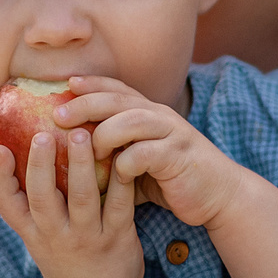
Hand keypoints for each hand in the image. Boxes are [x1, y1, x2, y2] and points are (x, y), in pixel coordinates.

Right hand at [0, 124, 141, 277]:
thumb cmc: (64, 260)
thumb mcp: (38, 238)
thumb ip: (31, 204)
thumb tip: (19, 152)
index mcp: (32, 232)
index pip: (6, 203)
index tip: (0, 149)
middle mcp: (55, 235)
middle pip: (42, 196)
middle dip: (41, 164)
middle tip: (43, 134)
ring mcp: (86, 238)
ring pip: (83, 197)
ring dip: (82, 165)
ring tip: (83, 135)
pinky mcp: (116, 239)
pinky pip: (120, 204)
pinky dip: (121, 179)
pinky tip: (122, 154)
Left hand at [55, 76, 253, 226]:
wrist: (218, 194)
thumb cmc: (172, 179)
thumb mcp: (139, 162)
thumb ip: (114, 153)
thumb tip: (72, 159)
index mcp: (149, 113)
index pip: (118, 89)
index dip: (92, 83)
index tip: (66, 83)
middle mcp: (160, 116)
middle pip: (118, 100)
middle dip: (86, 103)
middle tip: (58, 114)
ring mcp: (171, 134)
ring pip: (131, 120)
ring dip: (104, 133)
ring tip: (87, 149)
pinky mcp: (178, 156)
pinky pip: (146, 153)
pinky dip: (126, 163)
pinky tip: (117, 175)